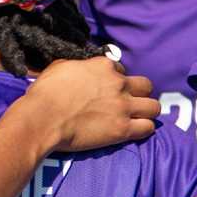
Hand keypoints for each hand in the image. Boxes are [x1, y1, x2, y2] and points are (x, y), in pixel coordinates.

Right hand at [21, 57, 156, 153]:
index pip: (121, 70)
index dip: (115, 80)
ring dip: (145, 111)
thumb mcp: (59, 67)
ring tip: (135, 117)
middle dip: (138, 93)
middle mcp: (118, 83)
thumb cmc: (45, 93)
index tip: (106, 89)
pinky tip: (133, 130)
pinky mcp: (123, 129)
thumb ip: (78, 66)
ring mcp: (123, 107)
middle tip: (127, 102)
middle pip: (145, 86)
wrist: (43, 118)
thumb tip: (80, 69)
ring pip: (154, 107)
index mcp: (103, 66)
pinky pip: (148, 128)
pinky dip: (143, 129)